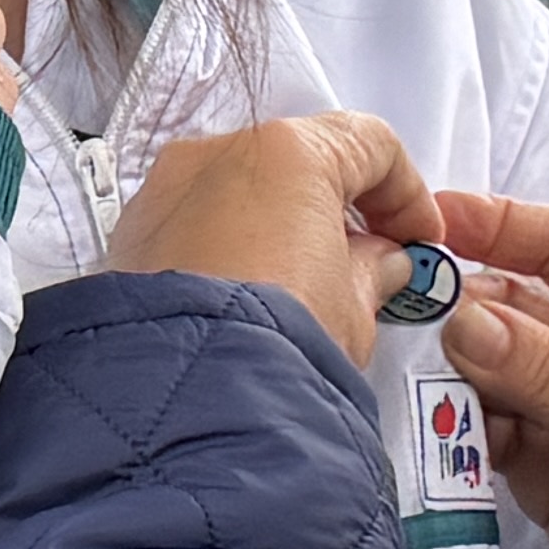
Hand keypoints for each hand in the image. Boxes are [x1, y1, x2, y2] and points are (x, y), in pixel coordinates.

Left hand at [105, 113, 441, 358]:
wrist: (186, 403)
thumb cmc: (271, 348)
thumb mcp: (354, 308)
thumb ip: (377, 269)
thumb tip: (379, 262)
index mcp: (287, 152)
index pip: (370, 145)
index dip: (408, 194)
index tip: (417, 236)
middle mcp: (216, 155)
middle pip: (299, 162)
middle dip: (340, 210)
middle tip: (371, 263)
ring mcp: (165, 191)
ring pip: (240, 190)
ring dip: (282, 226)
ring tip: (308, 288)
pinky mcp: (131, 236)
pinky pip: (196, 225)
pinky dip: (231, 247)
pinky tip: (253, 297)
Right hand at [433, 191, 548, 548]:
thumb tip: (464, 320)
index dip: (503, 225)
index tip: (436, 216)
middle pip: (521, 305)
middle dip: (466, 307)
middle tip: (410, 310)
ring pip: (497, 369)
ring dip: (459, 373)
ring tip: (427, 383)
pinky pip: (491, 430)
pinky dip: (463, 430)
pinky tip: (447, 433)